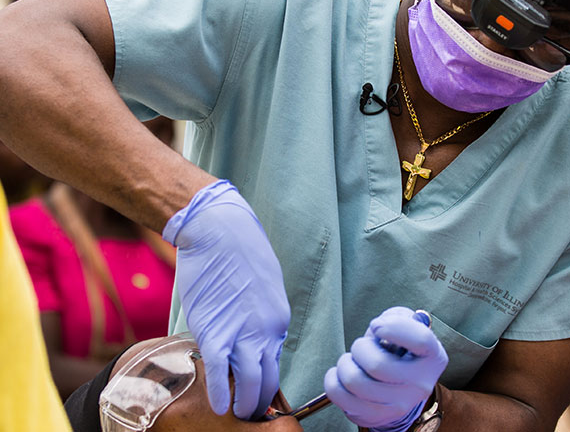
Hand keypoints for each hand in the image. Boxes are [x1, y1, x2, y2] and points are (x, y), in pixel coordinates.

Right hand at [163, 179, 289, 418]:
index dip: (267, 382)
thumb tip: (251, 331)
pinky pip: (222, 372)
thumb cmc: (240, 251)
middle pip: (267, 378)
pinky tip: (219, 406)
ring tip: (237, 415)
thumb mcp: (264, 285)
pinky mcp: (215, 331)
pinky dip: (221, 392)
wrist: (219, 231)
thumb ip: (260, 313)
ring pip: (249, 382)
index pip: (276, 362)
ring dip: (245, 404)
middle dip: (260, 401)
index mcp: (279, 319)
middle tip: (250, 413)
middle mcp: (267, 330)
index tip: (259, 392)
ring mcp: (242, 332)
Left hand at [324, 307, 447, 431]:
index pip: (420, 340)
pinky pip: (341, 396)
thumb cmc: (399, 349)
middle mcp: (420, 384)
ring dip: (345, 364)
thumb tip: (379, 328)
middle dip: (359, 347)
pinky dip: (333, 380)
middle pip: (377, 365)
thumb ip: (396, 318)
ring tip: (351, 361)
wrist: (400, 386)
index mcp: (432, 357)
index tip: (378, 326)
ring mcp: (399, 404)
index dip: (394, 327)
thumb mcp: (406, 327)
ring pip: (355, 381)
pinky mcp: (376, 416)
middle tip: (361, 346)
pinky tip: (342, 375)